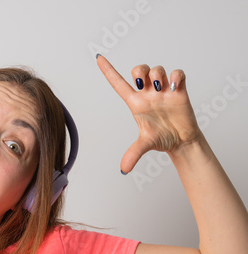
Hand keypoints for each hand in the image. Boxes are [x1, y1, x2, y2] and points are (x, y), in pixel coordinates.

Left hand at [96, 54, 201, 173]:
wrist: (181, 141)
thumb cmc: (161, 138)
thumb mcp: (145, 144)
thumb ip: (134, 153)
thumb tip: (124, 169)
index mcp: (135, 103)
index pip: (118, 83)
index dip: (108, 70)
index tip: (98, 58)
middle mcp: (148, 94)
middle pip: (139, 70)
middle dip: (140, 70)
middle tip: (143, 82)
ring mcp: (163, 91)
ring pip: (157, 70)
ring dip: (157, 74)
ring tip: (160, 88)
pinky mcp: (179, 91)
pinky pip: (177, 74)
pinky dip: (176, 76)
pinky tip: (175, 87)